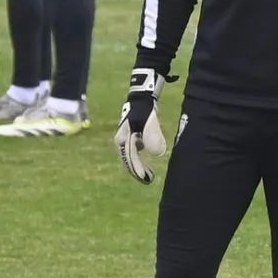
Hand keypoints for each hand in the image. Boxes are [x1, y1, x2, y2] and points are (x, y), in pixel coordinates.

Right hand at [113, 68, 167, 182]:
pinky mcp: (132, 136)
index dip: (138, 170)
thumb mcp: (149, 123)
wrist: (142, 97)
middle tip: (149, 179)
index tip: (146, 178)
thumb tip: (157, 153)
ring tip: (149, 174)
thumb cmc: (144, 110)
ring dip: (139, 164)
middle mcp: (121, 141)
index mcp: (121, 140)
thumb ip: (152, 136)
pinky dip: (141, 157)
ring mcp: (126, 138)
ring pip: (132, 156)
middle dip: (138, 170)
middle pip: (129, 159)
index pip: (129, 159)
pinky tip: (149, 160)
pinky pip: (135, 151)